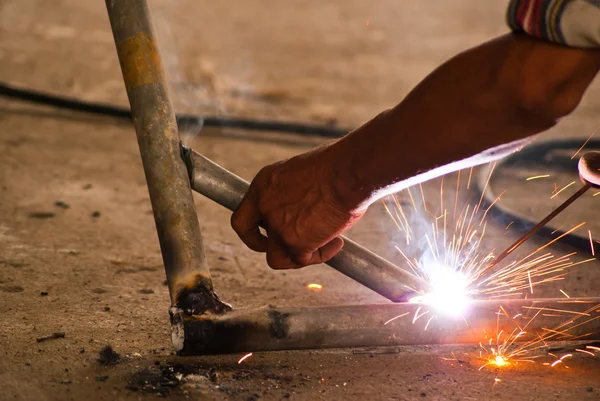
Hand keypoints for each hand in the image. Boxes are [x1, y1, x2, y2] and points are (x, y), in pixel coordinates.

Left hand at [231, 144, 364, 268]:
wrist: (347, 172)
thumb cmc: (335, 165)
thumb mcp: (301, 172)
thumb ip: (293, 193)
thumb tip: (304, 206)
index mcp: (263, 185)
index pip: (243, 217)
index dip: (252, 230)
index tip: (265, 233)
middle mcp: (265, 207)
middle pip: (255, 240)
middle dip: (272, 246)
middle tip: (293, 244)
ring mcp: (278, 228)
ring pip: (277, 258)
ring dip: (296, 256)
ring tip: (320, 244)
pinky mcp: (295, 244)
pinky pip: (304, 260)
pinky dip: (322, 254)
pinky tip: (337, 243)